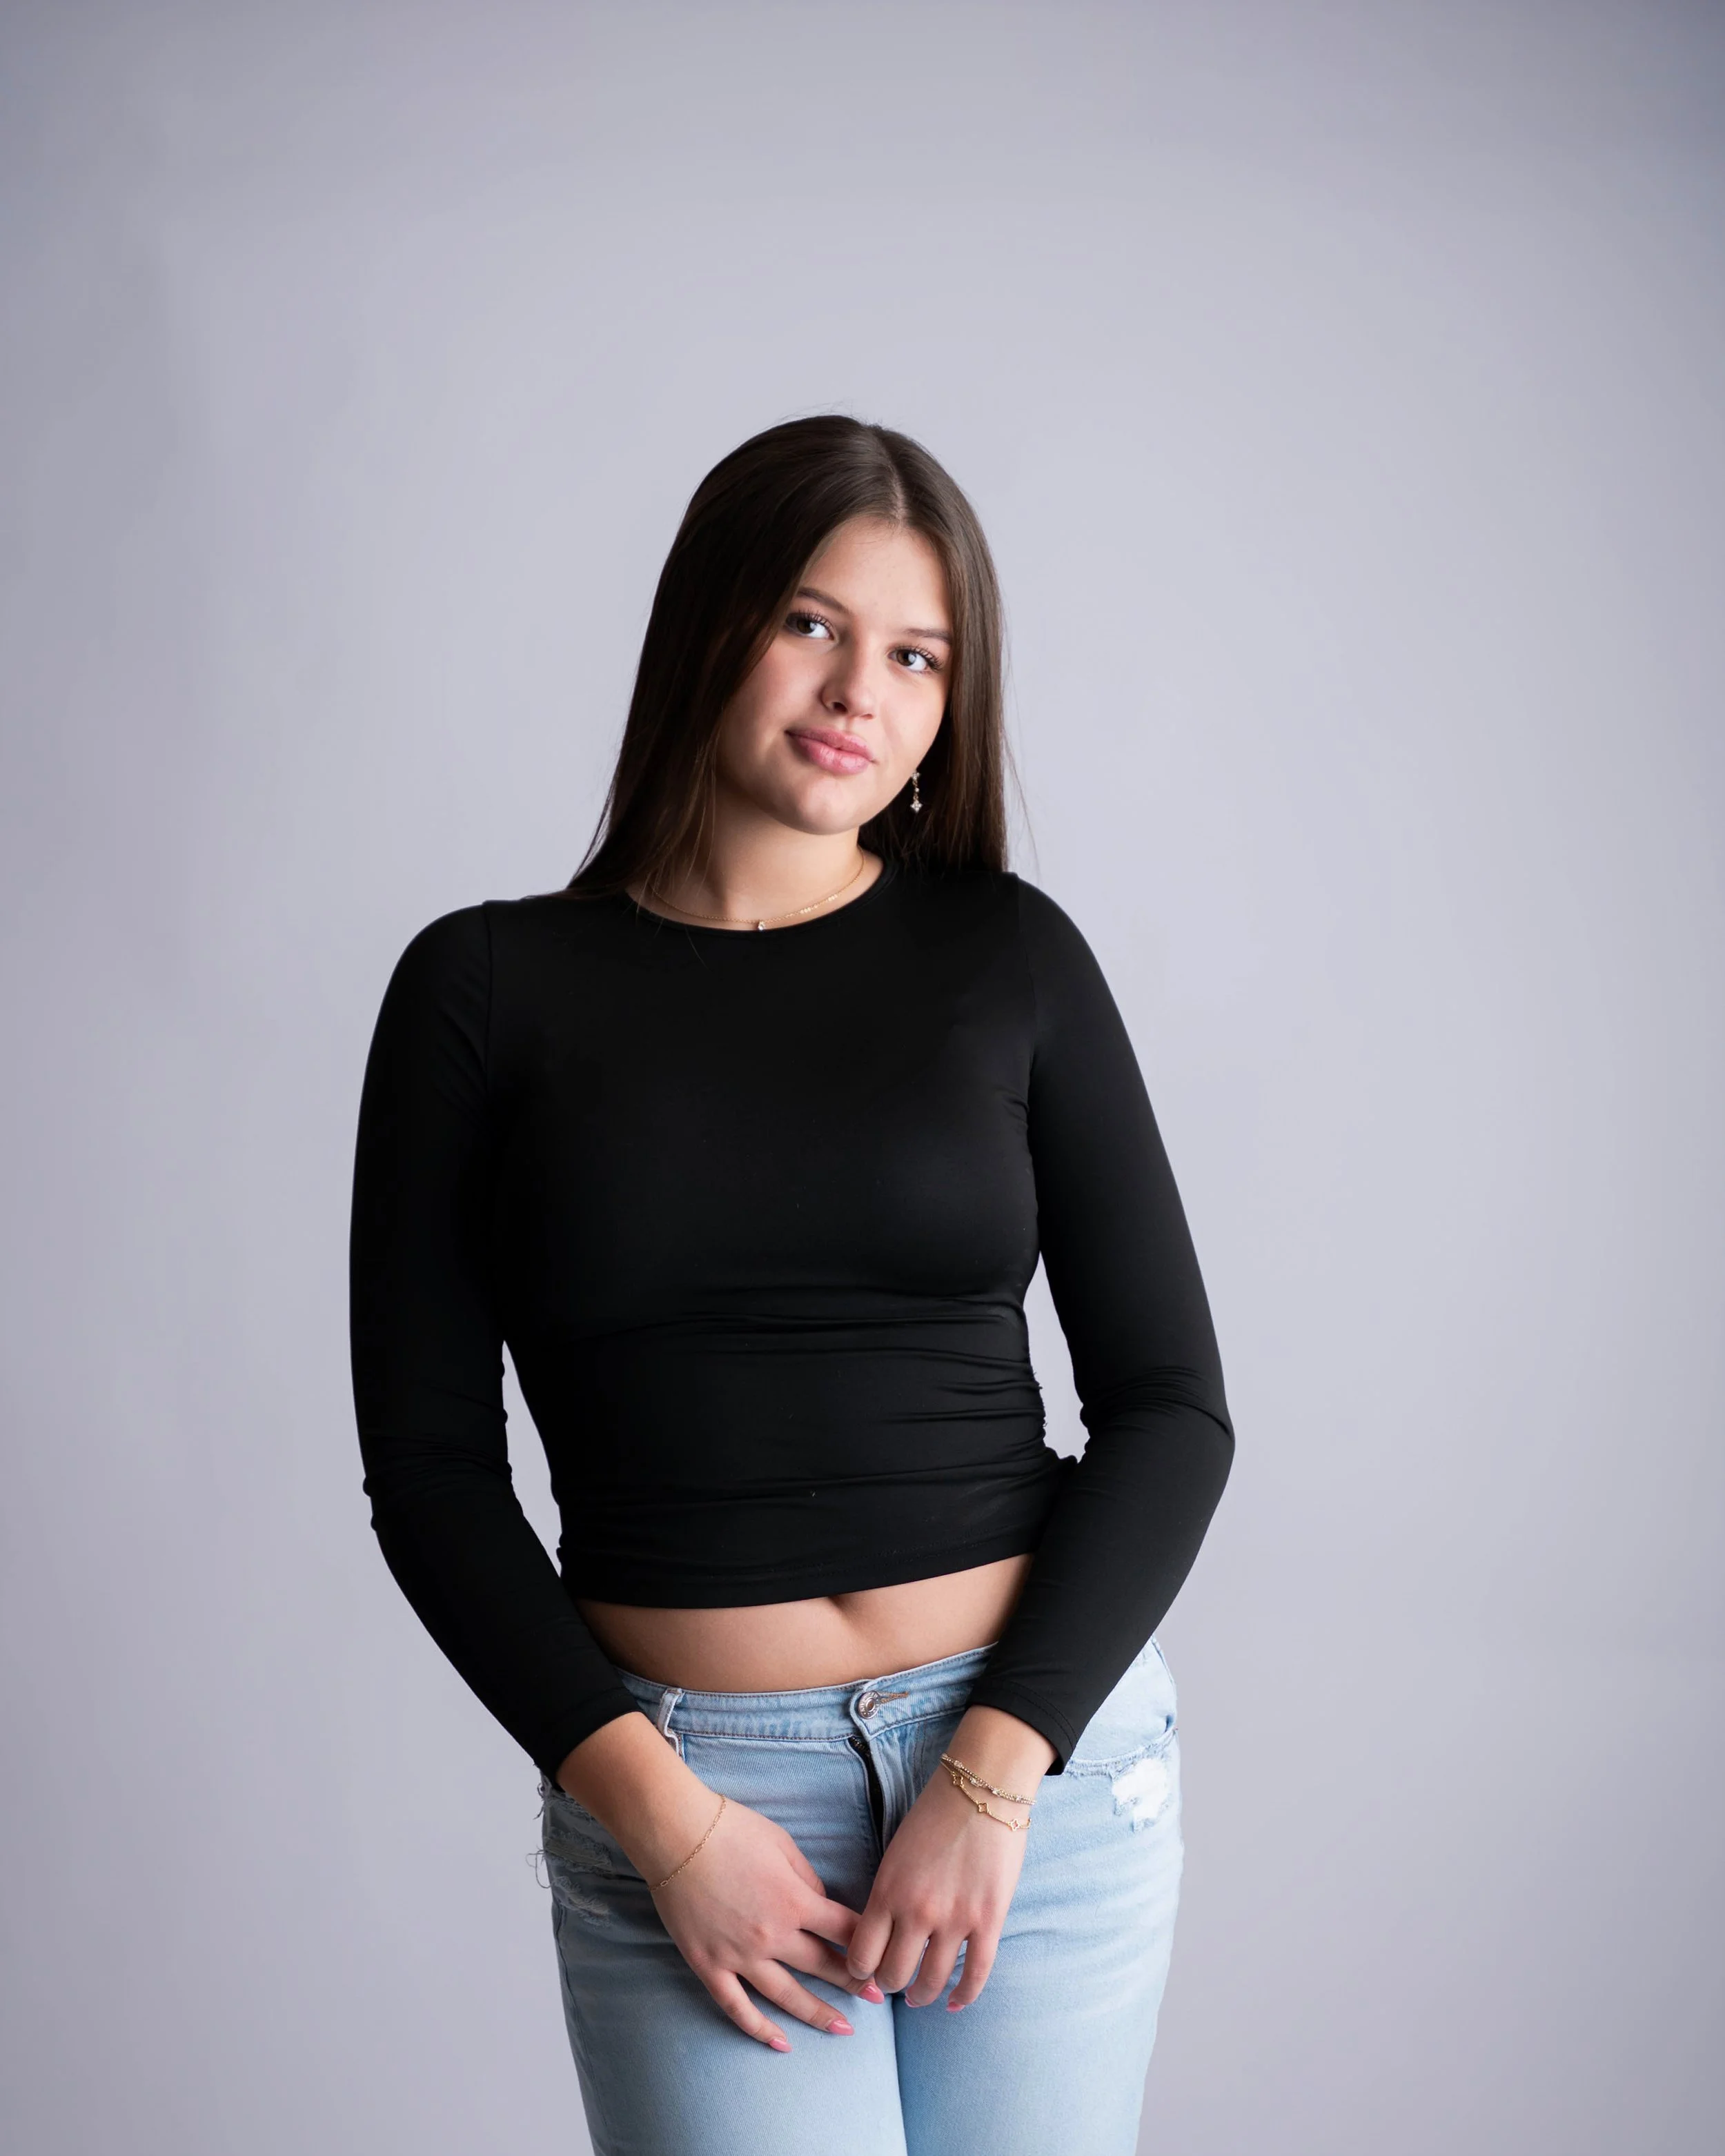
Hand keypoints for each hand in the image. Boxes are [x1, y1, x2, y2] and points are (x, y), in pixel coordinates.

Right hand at [651, 1793, 885, 2049]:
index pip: (844, 1930)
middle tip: (877, 1998)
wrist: (676, 1834)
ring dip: (818, 2013)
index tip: (882, 1957)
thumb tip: (819, 1903)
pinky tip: (782, 2043)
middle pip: (822, 1965)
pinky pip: (737, 2007)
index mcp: (794, 1900)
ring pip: (786, 1995)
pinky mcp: (709, 1965)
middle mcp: (772, 1934)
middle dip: (854, 1982)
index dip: (867, 1944)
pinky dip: (759, 2029)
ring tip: (843, 2029)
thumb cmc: (731, 1829)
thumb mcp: (783, 1844)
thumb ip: (807, 1878)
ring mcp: (739, 1955)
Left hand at [846, 1706, 1054, 2009]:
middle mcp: (916, 1911)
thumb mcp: (895, 1854)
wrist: (981, 1789)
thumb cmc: (934, 1815)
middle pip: (893, 1976)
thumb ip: (886, 1896)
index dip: (860, 1973)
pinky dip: (963, 1996)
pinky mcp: (988, 1920)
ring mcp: (954, 1919)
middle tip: (894, 1982)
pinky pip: (975, 1974)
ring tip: (920, 1995)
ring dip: (922, 1995)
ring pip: (931, 1982)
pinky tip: (953, 2002)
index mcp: (886, 1891)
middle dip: (890, 1985)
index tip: (866, 1972)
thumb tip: (879, 1938)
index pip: (861, 1956)